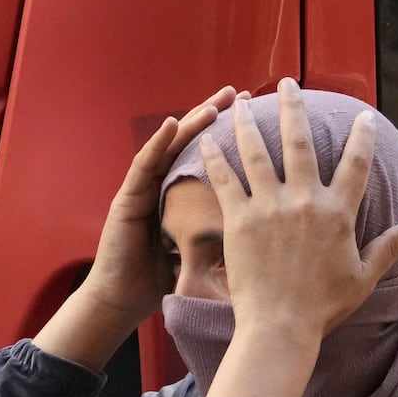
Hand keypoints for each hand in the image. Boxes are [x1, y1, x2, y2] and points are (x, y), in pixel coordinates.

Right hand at [73, 86, 241, 320]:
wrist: (124, 301)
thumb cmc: (163, 282)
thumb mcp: (205, 256)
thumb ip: (228, 237)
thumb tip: (273, 235)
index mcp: (186, 197)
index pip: (215, 157)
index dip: (236, 136)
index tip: (264, 117)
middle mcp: (165, 186)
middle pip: (195, 143)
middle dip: (217, 116)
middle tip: (243, 95)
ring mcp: (144, 189)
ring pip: (171, 147)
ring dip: (191, 123)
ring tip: (215, 105)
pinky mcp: (127, 198)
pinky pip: (144, 165)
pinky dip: (158, 143)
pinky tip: (171, 125)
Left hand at [199, 77, 397, 342]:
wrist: (280, 327)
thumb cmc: (323, 307)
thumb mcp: (363, 276)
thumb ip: (389, 245)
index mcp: (338, 212)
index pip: (356, 163)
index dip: (362, 136)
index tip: (362, 115)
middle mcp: (305, 201)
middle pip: (300, 142)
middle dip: (293, 108)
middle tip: (286, 84)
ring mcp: (270, 207)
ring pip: (258, 152)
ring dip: (250, 122)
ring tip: (243, 101)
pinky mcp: (240, 219)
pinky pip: (226, 179)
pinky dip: (216, 157)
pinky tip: (208, 138)